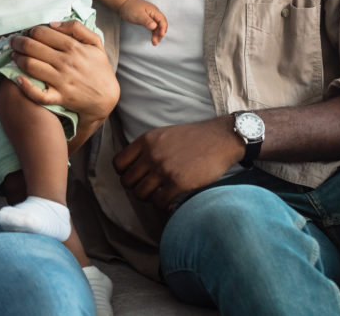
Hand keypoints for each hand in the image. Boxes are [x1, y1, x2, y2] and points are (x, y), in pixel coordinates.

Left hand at [9, 20, 118, 128]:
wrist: (106, 97)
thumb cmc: (99, 68)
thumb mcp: (96, 43)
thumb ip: (77, 28)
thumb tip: (53, 23)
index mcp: (74, 47)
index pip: (42, 33)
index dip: (30, 31)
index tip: (28, 33)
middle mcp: (65, 62)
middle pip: (32, 47)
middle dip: (18, 42)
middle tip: (14, 42)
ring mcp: (61, 81)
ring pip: (31, 66)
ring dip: (18, 59)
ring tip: (14, 56)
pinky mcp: (59, 97)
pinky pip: (38, 94)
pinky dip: (25, 86)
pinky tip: (17, 78)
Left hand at [113, 117, 243, 210]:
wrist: (221, 139)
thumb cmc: (194, 138)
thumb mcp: (164, 134)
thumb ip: (148, 148)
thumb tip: (134, 167)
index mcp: (146, 140)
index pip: (118, 163)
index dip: (124, 174)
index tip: (135, 177)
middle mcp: (151, 154)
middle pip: (127, 182)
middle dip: (136, 188)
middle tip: (149, 189)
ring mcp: (164, 169)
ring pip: (140, 194)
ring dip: (149, 198)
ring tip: (160, 195)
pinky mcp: (178, 182)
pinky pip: (159, 202)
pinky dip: (163, 205)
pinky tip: (170, 202)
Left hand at [119, 0, 167, 44]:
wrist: (124, 3)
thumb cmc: (130, 7)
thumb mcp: (138, 15)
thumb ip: (146, 21)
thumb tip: (154, 26)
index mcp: (154, 11)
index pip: (162, 20)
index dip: (163, 28)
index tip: (160, 35)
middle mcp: (154, 14)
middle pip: (162, 25)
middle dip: (160, 33)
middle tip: (156, 41)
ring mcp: (151, 17)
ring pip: (158, 27)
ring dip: (157, 34)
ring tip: (154, 42)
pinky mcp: (147, 20)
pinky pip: (154, 27)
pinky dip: (154, 33)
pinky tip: (153, 38)